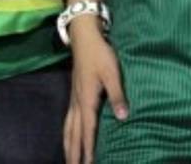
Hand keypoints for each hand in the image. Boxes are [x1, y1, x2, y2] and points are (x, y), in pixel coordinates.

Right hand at [63, 18, 127, 163]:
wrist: (84, 38)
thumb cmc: (100, 54)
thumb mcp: (113, 73)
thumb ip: (117, 95)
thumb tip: (124, 117)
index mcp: (87, 100)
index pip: (88, 130)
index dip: (88, 148)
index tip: (88, 163)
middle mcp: (77, 103)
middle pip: (74, 134)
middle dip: (74, 153)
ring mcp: (73, 99)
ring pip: (68, 128)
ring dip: (68, 145)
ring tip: (69, 160)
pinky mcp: (73, 94)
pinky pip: (67, 120)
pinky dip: (66, 133)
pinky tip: (68, 136)